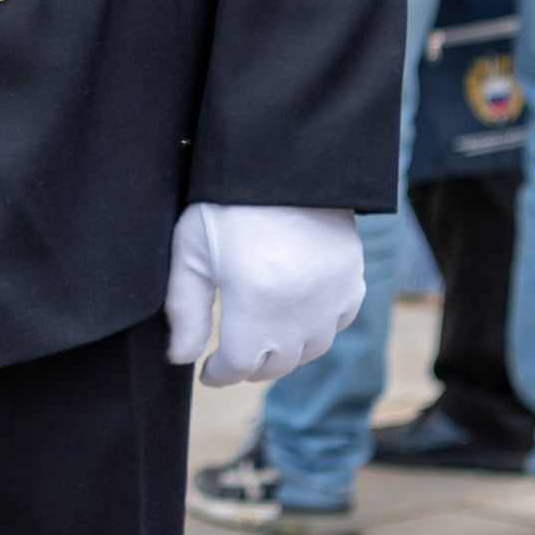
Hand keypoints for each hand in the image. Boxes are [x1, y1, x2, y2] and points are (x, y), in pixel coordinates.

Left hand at [164, 205, 364, 386]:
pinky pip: (338, 322)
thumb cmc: (230, 202)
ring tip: (264, 338)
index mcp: (254, 308)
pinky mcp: (352, 280)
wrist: (287, 160)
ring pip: (309, 350)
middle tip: (233, 355)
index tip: (207, 371)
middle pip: (275, 365)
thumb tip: (182, 358)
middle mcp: (298, 313)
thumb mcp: (191, 251)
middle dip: (250, 366)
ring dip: (285, 352)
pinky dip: (318, 328)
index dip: (219, 374)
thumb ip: (185, 310)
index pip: (238, 367)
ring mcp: (330, 299)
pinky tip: (300, 315)